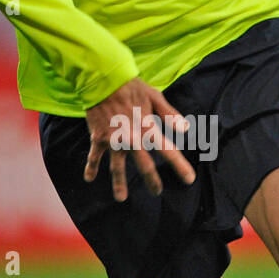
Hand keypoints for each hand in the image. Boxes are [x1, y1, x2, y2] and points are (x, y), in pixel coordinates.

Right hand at [84, 77, 195, 201]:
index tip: (189, 180)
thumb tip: (186, 128)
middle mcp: (132, 138)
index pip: (167, 150)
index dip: (179, 166)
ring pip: (117, 167)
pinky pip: (94, 156)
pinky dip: (91, 167)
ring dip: (119, 183)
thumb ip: (170, 114)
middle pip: (144, 165)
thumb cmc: (131, 87)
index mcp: (148, 128)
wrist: (103, 79)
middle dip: (152, 181)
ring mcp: (114, 140)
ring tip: (121, 198)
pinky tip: (89, 179)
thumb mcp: (155, 97)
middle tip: (157, 192)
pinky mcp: (99, 138)